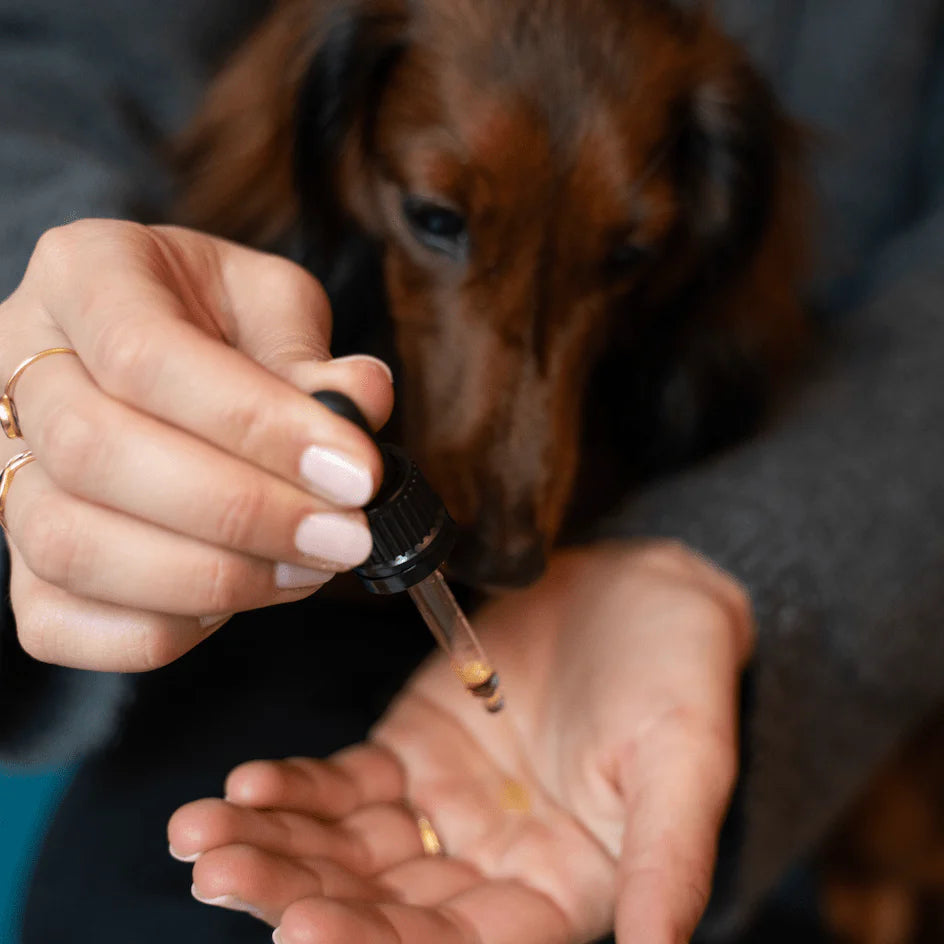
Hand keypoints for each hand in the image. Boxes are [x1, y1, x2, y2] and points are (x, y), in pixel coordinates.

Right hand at [0, 219, 392, 669]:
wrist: (175, 349)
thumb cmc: (224, 322)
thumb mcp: (276, 305)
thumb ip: (311, 354)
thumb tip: (359, 403)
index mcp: (85, 275)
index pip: (145, 355)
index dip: (257, 426)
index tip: (356, 474)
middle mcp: (19, 367)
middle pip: (96, 455)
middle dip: (242, 513)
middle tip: (345, 536)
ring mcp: (5, 469)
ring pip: (72, 547)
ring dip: (211, 578)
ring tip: (308, 568)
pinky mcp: (18, 555)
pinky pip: (57, 621)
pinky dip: (158, 630)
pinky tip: (239, 597)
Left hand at [169, 541, 753, 942]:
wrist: (643, 591)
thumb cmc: (680, 676)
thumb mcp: (685, 762)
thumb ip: (667, 859)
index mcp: (559, 894)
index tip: (303, 931)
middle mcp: (492, 869)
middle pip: (383, 909)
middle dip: (298, 896)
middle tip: (220, 875)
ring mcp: (445, 809)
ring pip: (347, 850)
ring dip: (274, 847)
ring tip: (199, 835)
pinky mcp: (412, 750)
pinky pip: (343, 784)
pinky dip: (294, 788)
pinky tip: (245, 785)